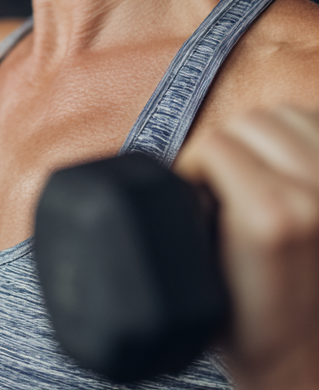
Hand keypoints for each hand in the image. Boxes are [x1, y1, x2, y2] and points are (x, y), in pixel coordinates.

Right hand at [175, 105, 318, 389]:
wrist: (311, 368)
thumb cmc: (254, 330)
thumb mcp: (202, 272)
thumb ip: (187, 210)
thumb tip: (175, 171)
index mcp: (270, 216)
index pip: (213, 144)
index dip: (193, 167)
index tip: (194, 192)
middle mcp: (315, 197)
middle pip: (250, 121)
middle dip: (226, 149)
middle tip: (221, 185)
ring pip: (286, 116)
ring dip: (262, 136)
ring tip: (252, 170)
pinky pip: (316, 126)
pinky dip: (297, 136)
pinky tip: (284, 166)